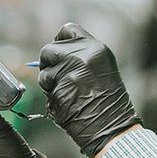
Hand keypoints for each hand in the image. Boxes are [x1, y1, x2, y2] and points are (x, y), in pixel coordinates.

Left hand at [38, 23, 141, 157]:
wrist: (113, 127)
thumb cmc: (108, 100)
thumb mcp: (101, 67)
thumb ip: (81, 55)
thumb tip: (55, 52)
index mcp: (95, 48)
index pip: (66, 30)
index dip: (59, 41)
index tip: (60, 53)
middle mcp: (81, 57)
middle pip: (49, 49)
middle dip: (49, 62)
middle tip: (60, 76)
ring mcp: (68, 73)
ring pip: (43, 71)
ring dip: (49, 81)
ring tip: (68, 91)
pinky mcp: (58, 90)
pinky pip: (45, 88)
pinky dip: (51, 95)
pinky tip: (66, 102)